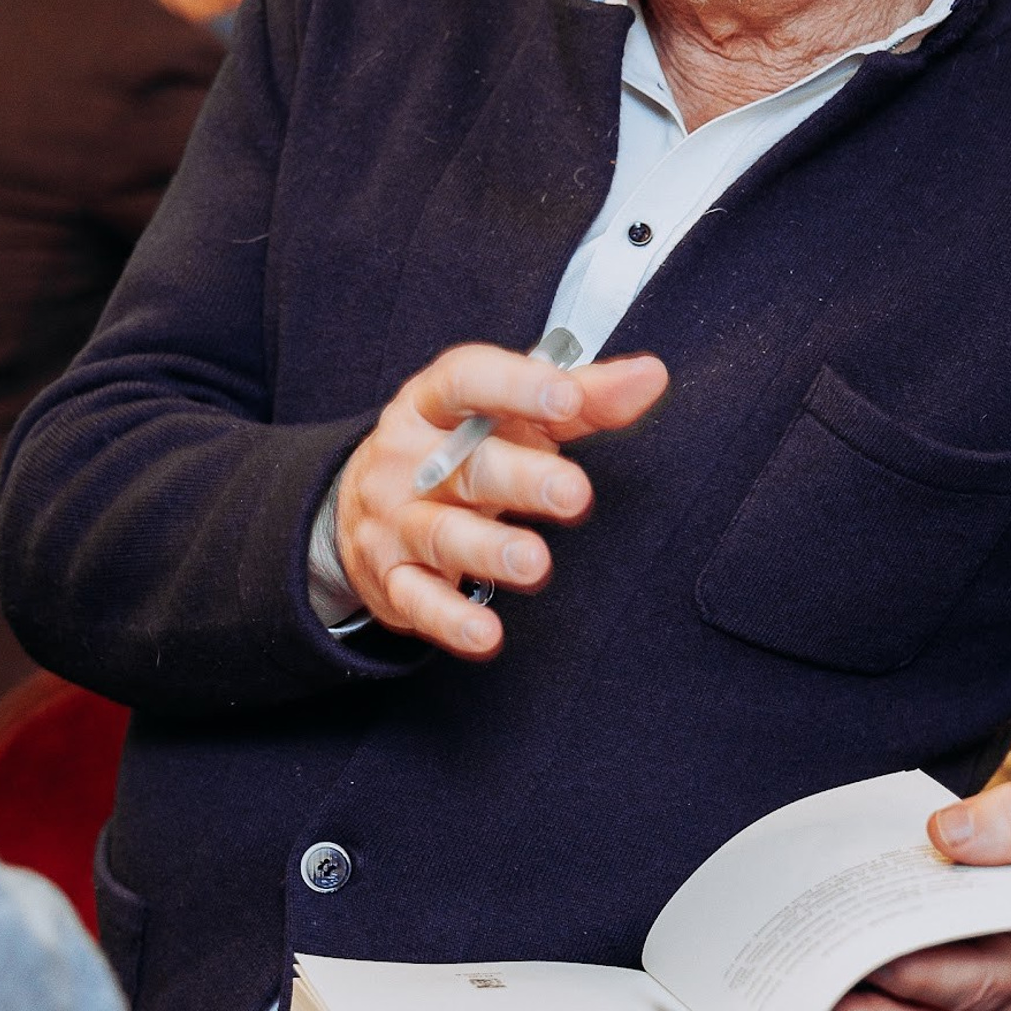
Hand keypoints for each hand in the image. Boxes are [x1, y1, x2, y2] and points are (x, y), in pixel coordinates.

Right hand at [335, 342, 668, 657]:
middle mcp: (409, 459)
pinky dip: (451, 619)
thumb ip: (583, 398)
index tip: (567, 396)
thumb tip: (650, 376)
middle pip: (465, 465)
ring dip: (488, 549)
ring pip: (440, 534)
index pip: (468, 381)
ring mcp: (395, 520)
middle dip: (520, 479)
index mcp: (434, 404)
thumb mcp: (511, 416)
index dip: (516, 386)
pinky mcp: (392, 579)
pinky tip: (486, 634)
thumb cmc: (456, 450)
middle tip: (573, 492)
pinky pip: (419, 601)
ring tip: (534, 563)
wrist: (359, 506)